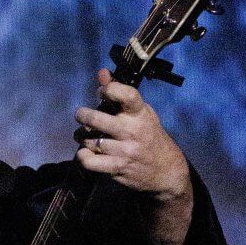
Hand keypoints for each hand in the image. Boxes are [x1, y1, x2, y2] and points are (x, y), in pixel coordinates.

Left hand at [74, 69, 192, 244]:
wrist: (165, 171)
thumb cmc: (149, 137)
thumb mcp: (141, 113)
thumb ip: (120, 94)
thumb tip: (102, 73)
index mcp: (141, 114)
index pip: (126, 95)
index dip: (109, 89)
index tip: (101, 91)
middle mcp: (132, 131)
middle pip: (97, 120)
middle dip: (83, 115)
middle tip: (81, 114)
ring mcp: (125, 151)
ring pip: (90, 140)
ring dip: (82, 137)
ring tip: (84, 134)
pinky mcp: (117, 168)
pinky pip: (89, 161)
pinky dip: (83, 156)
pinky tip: (86, 151)